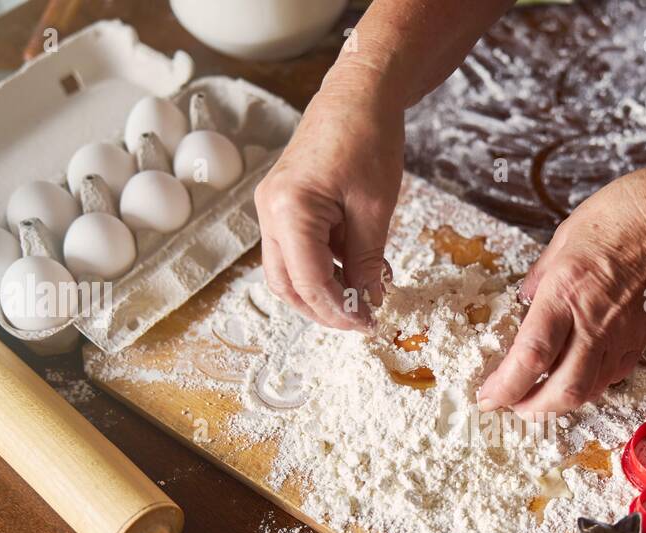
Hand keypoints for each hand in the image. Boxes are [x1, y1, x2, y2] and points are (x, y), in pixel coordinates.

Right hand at [253, 71, 403, 330]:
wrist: (358, 95)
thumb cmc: (367, 139)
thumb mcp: (375, 208)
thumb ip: (366, 261)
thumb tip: (367, 302)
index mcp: (289, 210)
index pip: (309, 282)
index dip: (339, 311)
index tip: (369, 324)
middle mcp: (270, 212)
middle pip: (287, 286)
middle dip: (324, 309)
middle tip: (363, 320)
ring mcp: (272, 209)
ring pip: (288, 272)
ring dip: (323, 291)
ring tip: (365, 296)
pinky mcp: (284, 206)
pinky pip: (296, 251)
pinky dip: (324, 268)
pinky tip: (358, 269)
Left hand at [476, 162, 645, 413]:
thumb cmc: (622, 216)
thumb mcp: (562, 240)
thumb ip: (539, 279)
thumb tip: (524, 303)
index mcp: (566, 293)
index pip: (531, 356)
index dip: (505, 386)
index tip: (488, 396)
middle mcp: (594, 322)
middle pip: (563, 390)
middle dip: (532, 407)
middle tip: (512, 405)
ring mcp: (621, 336)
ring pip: (589, 391)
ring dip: (560, 402)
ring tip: (540, 396)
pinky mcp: (640, 341)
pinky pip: (610, 377)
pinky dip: (588, 385)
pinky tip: (575, 374)